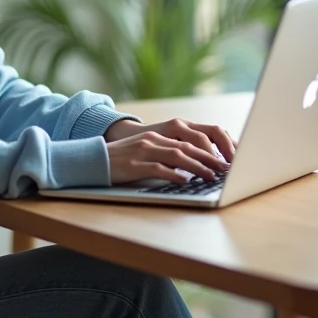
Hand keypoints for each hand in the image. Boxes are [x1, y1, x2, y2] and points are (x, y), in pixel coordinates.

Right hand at [103, 118, 236, 184]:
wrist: (93, 159)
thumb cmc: (122, 159)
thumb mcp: (145, 152)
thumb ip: (165, 155)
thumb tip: (190, 168)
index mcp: (157, 136)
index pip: (190, 140)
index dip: (210, 149)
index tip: (225, 159)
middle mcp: (152, 141)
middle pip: (188, 146)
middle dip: (209, 158)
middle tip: (225, 168)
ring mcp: (143, 152)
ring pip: (177, 156)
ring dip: (197, 166)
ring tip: (210, 175)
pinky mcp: (134, 165)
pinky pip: (158, 168)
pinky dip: (174, 174)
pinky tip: (184, 181)